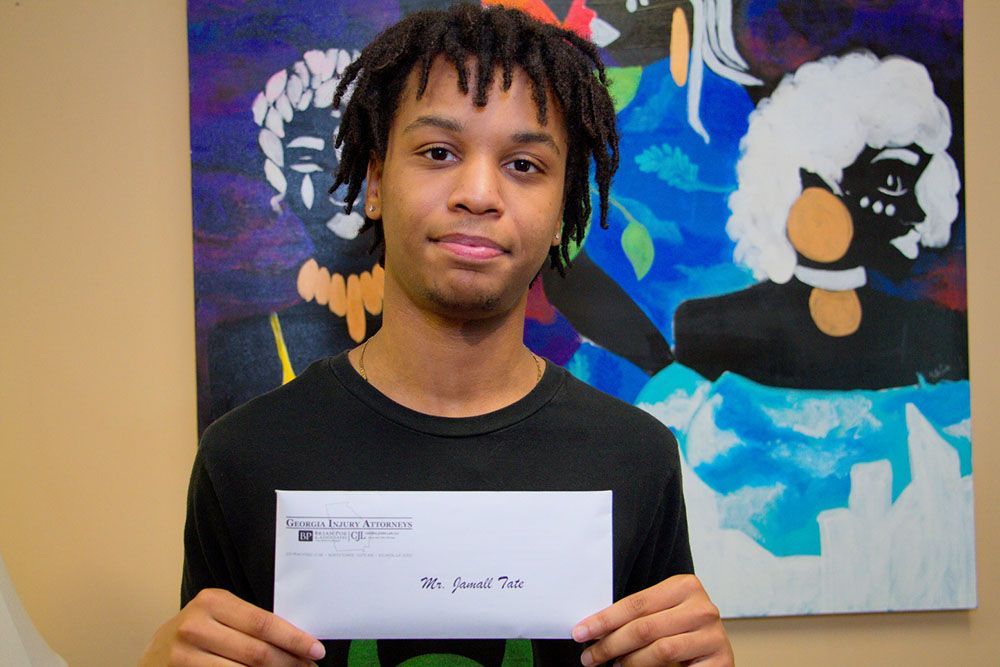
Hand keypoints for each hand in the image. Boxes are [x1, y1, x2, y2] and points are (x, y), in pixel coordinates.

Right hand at [139, 588, 325, 665]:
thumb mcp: (220, 617)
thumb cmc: (198, 633)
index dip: (294, 639)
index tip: (316, 651)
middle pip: (256, 652)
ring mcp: (185, 654)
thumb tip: (298, 641)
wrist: (154, 655)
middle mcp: (196, 625)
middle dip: (289, 663)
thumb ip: (251, 623)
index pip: (263, 623)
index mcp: (213, 601)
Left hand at [572, 574, 732, 665]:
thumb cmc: (681, 632)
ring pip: (660, 650)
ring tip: (613, 665)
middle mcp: (702, 607)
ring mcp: (714, 634)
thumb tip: (593, 628)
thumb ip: (637, 617)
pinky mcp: (721, 660)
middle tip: (590, 657)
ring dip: (629, 662)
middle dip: (610, 644)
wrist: (714, 656)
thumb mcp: (660, 616)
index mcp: (685, 586)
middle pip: (644, 627)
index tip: (581, 632)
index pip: (636, 603)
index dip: (604, 619)